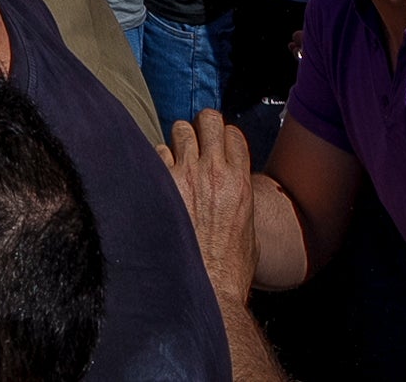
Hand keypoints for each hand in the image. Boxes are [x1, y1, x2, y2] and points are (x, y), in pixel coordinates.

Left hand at [164, 107, 262, 310]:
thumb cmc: (230, 265)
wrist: (209, 286)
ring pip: (180, 130)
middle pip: (208, 120)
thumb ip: (239, 198)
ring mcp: (186, 175)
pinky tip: (158, 178)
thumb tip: (230, 189)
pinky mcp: (162, 184)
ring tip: (176, 161)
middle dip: (201, 127)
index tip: (217, 148)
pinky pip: (157, 153)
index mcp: (239, 181)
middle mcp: (214, 171)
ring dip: (178, 143)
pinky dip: (157, 162)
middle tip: (195, 142)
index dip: (224, 138)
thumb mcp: (248, 227)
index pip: (233, 133)